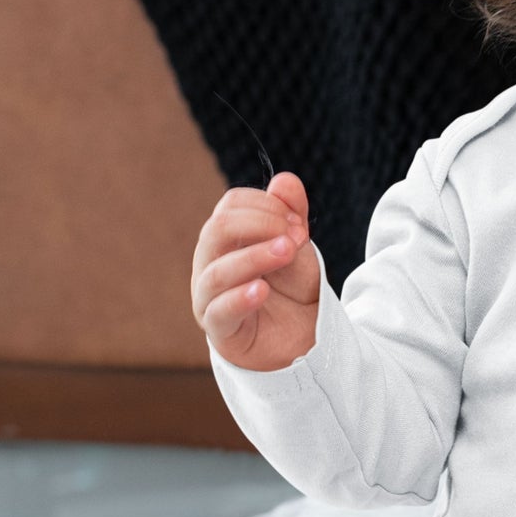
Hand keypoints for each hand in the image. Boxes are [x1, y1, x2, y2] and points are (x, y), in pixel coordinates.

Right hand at [191, 172, 320, 370]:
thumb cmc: (292, 288)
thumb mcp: (298, 246)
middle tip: (296, 237)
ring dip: (255, 256)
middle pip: (217, 230)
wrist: (305, 336)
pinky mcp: (220, 329)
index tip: (298, 222)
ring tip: (287, 251)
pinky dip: (239, 298)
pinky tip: (260, 290)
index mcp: (226, 238)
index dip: (265, 206)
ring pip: (218, 271)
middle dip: (260, 225)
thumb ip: (292, 214)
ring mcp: (209, 297)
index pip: (231, 206)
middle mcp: (210, 263)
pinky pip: (219, 311)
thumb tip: (284, 180)